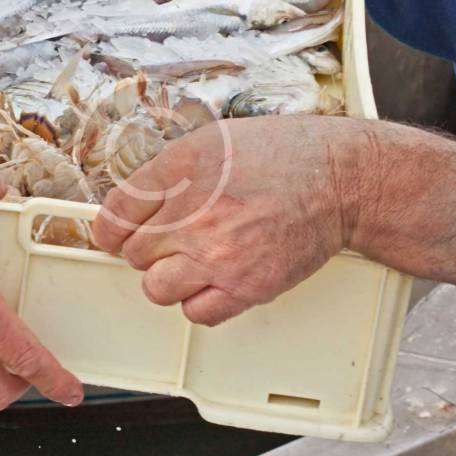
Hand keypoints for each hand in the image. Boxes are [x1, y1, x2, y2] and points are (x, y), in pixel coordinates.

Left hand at [91, 116, 455, 325]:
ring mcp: (218, 253)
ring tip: (195, 263)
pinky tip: (218, 280)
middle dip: (150, 249)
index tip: (118, 235)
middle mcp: (194, 212)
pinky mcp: (246, 287)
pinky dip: (202, 302)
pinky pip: (196, 313)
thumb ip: (168, 172)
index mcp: (180, 168)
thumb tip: (132, 203)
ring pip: (157, 289)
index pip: (115, 215)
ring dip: (170, 279)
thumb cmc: (284, 156)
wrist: (342, 179)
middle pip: (134, 254)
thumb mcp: (214, 142)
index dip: (113, 229)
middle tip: (175, 240)